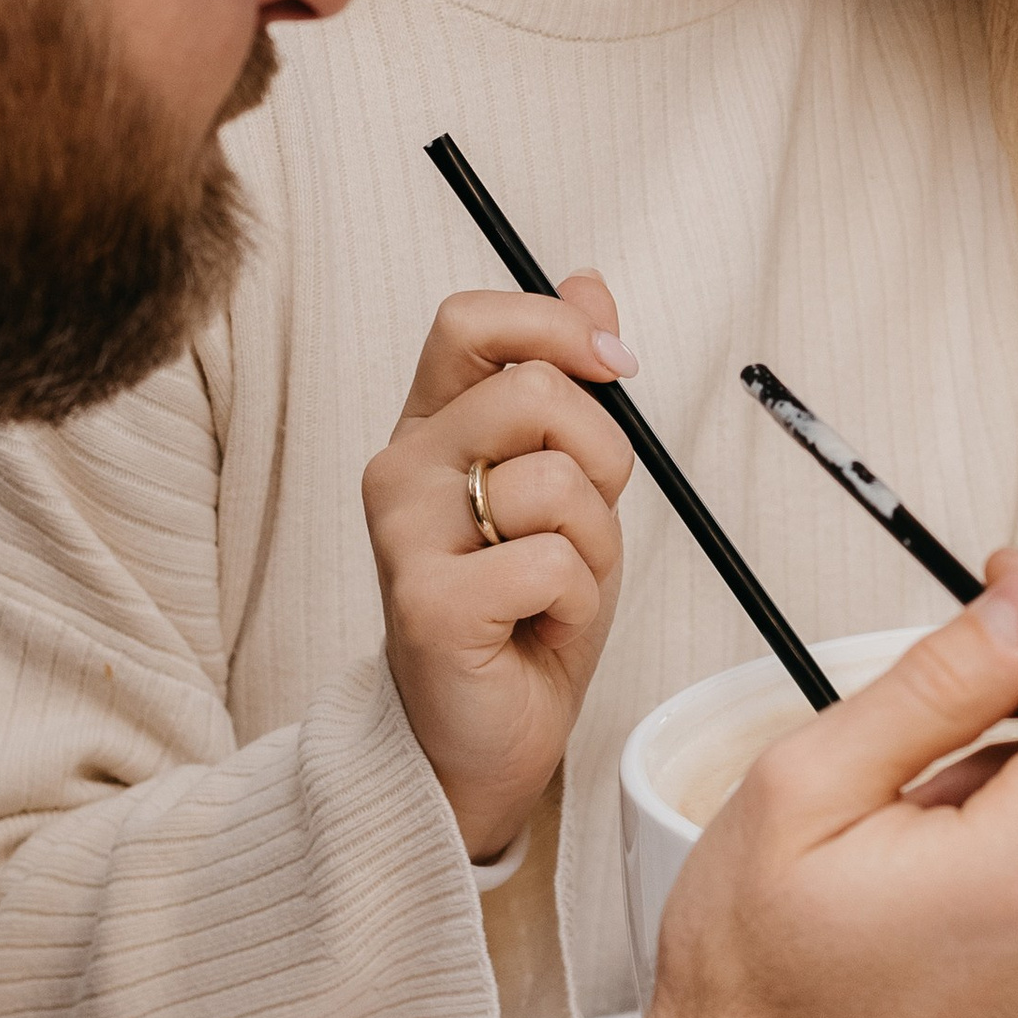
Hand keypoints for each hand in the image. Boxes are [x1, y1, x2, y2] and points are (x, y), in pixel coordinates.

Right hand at [363, 278, 636, 859]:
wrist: (484, 736)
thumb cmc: (524, 611)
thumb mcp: (566, 484)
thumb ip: (570, 386)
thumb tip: (590, 281)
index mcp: (431, 426)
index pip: (470, 321)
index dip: (555, 326)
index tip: (616, 367)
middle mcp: (401, 468)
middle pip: (533, 392)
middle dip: (603, 458)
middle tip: (585, 524)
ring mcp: (404, 535)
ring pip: (556, 483)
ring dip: (595, 544)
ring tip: (558, 587)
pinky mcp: (427, 602)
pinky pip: (555, 563)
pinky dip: (579, 601)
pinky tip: (543, 627)